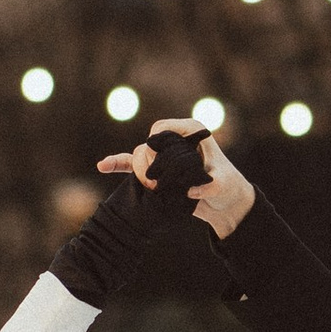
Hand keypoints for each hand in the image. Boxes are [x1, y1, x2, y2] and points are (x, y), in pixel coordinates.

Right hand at [94, 118, 256, 240]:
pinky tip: (102, 166)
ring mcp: (165, 154)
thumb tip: (191, 190)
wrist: (224, 203)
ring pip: (139, 156)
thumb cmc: (228, 187)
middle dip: (147, 163)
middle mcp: (175, 139)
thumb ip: (211, 185)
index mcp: (191, 131)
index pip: (161, 128)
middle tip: (159, 182)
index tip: (160, 164)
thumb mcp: (224, 185)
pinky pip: (132, 163)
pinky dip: (119, 164)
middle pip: (147, 143)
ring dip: (141, 172)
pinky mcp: (158, 169)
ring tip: (155, 188)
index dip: (155, 145)